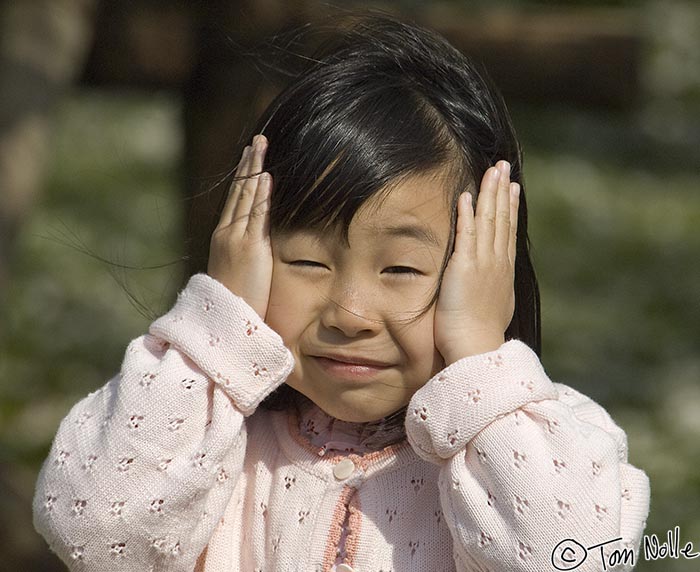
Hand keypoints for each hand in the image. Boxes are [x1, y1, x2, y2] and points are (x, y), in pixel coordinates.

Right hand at [207, 134, 272, 318]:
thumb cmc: (235, 304)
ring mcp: (237, 238)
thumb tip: (257, 248)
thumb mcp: (239, 273)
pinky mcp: (249, 248)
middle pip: (239, 191)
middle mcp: (227, 233)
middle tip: (257, 141)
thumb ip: (247, 255)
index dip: (244, 177)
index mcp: (224, 237)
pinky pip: (257, 215)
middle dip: (248, 164)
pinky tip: (267, 176)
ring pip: (246, 197)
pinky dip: (261, 194)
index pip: (237, 200)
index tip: (251, 158)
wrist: (225, 323)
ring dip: (254, 170)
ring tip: (261, 147)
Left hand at [434, 160, 519, 363]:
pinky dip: (467, 214)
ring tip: (491, 171)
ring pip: (488, 221)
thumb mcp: (493, 308)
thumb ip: (492, 291)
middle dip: (501, 191)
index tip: (512, 187)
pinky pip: (467, 234)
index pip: (507, 232)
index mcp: (503, 272)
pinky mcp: (465, 267)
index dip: (509, 208)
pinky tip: (466, 196)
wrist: (476, 349)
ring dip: (489, 194)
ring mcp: (484, 263)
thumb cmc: (480, 336)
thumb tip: (493, 289)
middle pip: (501, 219)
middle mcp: (498, 263)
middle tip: (503, 167)